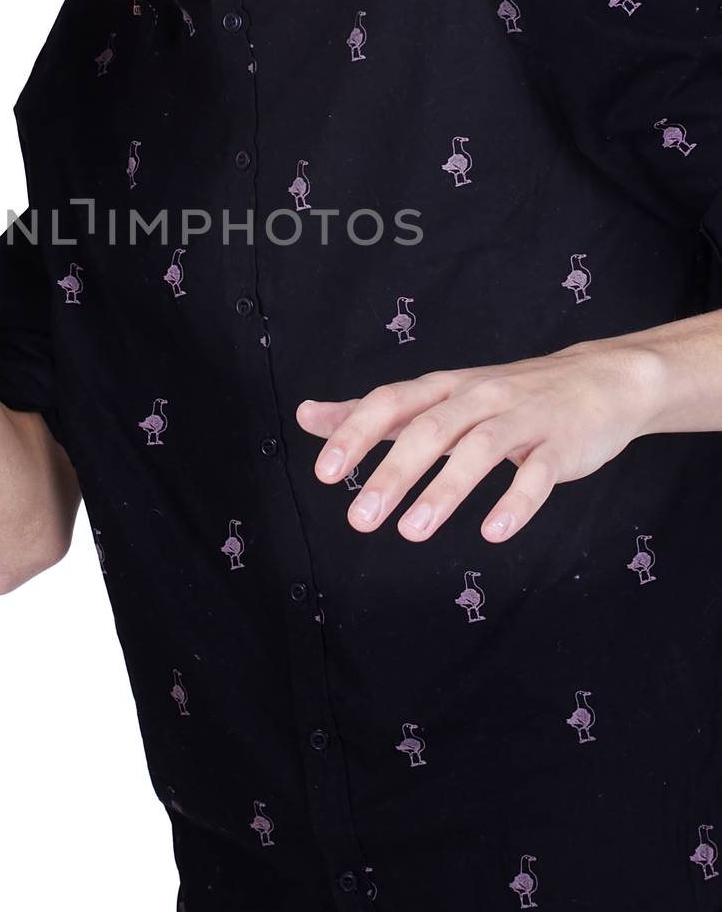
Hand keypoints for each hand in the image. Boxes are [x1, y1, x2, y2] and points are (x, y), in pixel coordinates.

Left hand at [295, 340, 657, 542]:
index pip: (390, 402)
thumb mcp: (438, 398)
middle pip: (430, 429)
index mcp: (444, 386)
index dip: (356, 434)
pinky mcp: (562, 444)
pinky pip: (539, 473)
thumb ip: (375, 413)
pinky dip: (516, 501)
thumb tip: (307, 416)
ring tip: (412, 532)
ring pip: (479, 449)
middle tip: (360, 520)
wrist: (603, 378)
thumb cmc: (508, 396)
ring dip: (444, 491)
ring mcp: (523, 417)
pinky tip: (493, 533)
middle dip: (392, 473)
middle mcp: (480, 395)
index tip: (324, 473)